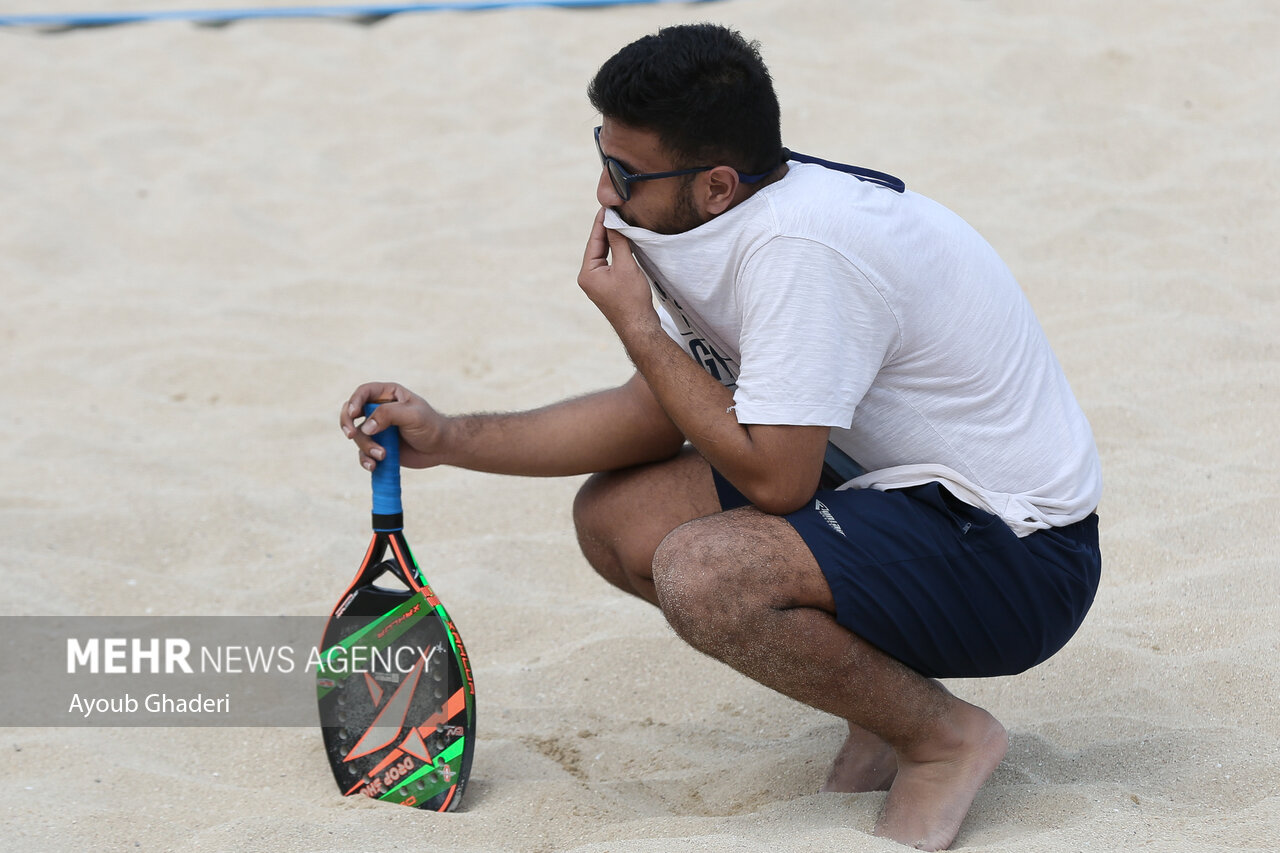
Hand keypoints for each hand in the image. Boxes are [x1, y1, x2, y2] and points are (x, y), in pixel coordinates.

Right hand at [339, 382, 448, 470]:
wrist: (441, 448)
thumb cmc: (431, 426)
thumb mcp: (412, 415)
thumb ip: (388, 415)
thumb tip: (366, 427)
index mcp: (388, 394)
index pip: (363, 392)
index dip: (354, 401)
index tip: (353, 414)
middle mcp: (379, 410)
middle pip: (351, 412)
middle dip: (347, 423)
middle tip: (351, 434)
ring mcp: (377, 429)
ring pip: (357, 436)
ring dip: (366, 447)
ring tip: (383, 455)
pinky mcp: (378, 446)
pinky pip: (363, 453)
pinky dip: (365, 460)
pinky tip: (374, 466)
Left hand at [577, 208, 660, 335]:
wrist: (639, 327)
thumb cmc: (632, 300)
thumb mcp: (626, 266)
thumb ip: (618, 242)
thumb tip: (613, 222)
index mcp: (587, 273)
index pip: (593, 241)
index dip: (601, 223)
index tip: (607, 207)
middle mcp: (587, 278)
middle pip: (596, 247)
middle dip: (606, 229)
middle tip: (614, 211)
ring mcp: (596, 283)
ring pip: (603, 255)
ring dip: (611, 240)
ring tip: (619, 222)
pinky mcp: (606, 287)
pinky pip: (609, 263)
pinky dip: (615, 251)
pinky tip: (623, 242)